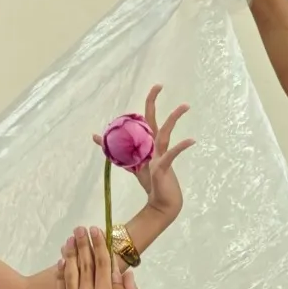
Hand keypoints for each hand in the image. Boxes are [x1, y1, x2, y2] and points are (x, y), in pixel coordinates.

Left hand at [93, 85, 193, 232]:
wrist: (162, 203)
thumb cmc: (149, 182)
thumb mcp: (130, 165)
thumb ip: (115, 152)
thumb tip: (96, 137)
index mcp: (149, 145)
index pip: (146, 121)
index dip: (148, 105)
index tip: (156, 87)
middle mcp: (156, 147)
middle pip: (153, 121)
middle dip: (153, 103)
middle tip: (158, 85)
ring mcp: (161, 155)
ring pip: (165, 133)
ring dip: (174, 119)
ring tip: (184, 106)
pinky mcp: (165, 167)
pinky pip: (172, 154)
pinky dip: (180, 147)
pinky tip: (190, 140)